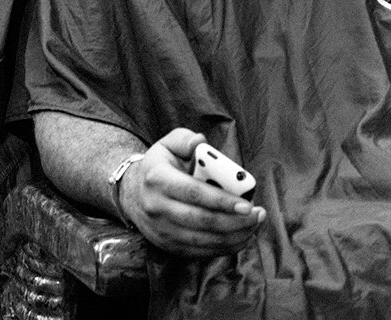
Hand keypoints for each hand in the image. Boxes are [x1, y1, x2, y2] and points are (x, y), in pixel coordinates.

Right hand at [119, 128, 265, 257]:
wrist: (132, 193)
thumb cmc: (159, 165)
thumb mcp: (167, 144)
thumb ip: (185, 139)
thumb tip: (200, 142)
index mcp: (158, 178)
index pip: (193, 193)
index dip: (221, 200)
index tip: (247, 204)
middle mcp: (157, 207)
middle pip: (201, 220)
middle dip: (234, 221)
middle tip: (257, 215)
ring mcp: (162, 230)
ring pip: (203, 240)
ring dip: (232, 236)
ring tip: (254, 226)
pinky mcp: (168, 245)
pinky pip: (199, 251)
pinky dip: (222, 248)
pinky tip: (240, 238)